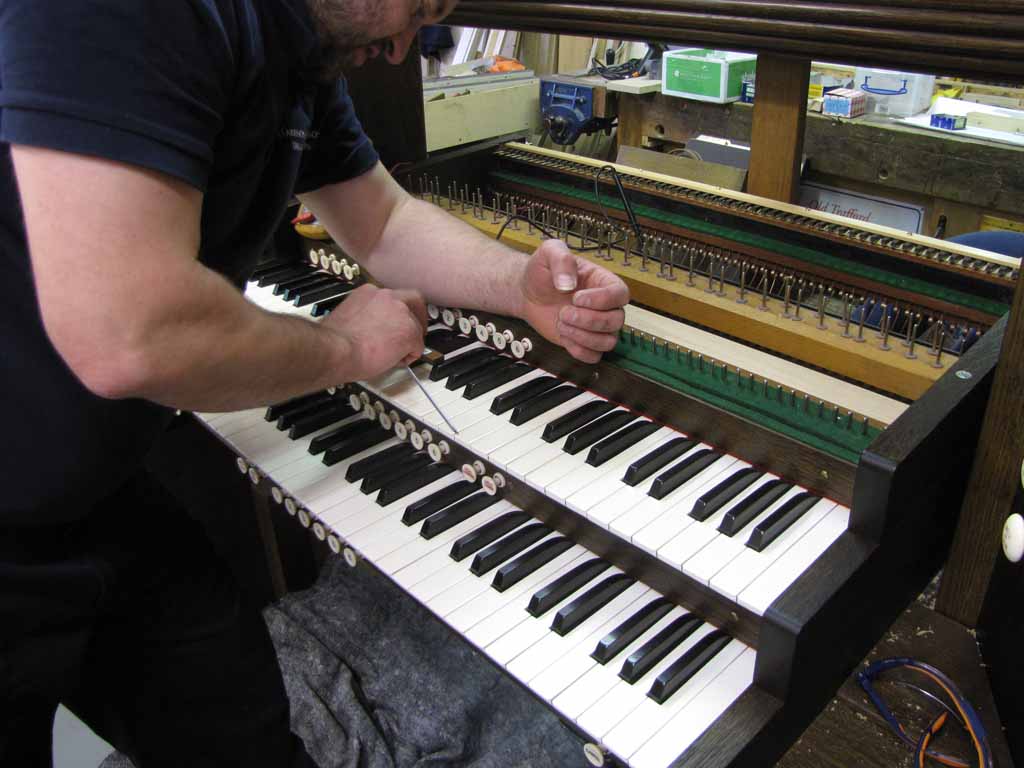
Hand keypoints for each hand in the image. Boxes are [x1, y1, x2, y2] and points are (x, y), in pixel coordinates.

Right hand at [322, 284, 426, 379]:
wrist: (336, 351)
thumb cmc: (334, 342)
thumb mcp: (348, 318)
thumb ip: (365, 317)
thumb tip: (371, 329)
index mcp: (368, 292)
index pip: (392, 297)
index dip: (396, 312)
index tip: (394, 322)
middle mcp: (387, 297)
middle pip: (414, 300)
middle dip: (417, 316)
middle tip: (414, 332)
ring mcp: (400, 312)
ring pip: (417, 325)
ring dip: (410, 340)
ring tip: (396, 354)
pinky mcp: (409, 331)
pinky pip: (418, 346)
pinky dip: (410, 356)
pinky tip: (394, 361)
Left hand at [519, 239, 629, 363]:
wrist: (528, 292)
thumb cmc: (542, 272)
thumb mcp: (549, 253)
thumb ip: (562, 260)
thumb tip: (569, 284)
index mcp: (603, 281)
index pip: (620, 294)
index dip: (601, 300)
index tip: (577, 298)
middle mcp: (605, 305)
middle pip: (616, 321)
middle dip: (588, 320)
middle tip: (564, 312)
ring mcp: (596, 326)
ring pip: (608, 342)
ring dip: (583, 336)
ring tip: (561, 323)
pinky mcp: (584, 342)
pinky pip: (594, 356)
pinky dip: (578, 350)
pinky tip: (564, 335)